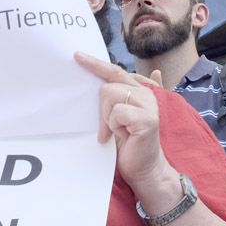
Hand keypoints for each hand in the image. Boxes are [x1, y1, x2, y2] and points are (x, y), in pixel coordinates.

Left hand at [75, 51, 169, 191]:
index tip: (77, 56)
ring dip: (107, 119)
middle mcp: (146, 94)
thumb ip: (117, 97)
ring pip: (110, 97)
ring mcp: (148, 106)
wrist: (145, 169)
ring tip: (119, 132)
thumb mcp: (119, 118)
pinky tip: (124, 136)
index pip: (115, 71)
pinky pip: (117, 113)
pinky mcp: (146, 119)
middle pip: (107, 86)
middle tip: (110, 127)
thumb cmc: (130, 144)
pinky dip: (114, 127)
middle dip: (102, 109)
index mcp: (139, 91)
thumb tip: (129, 77)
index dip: (95, 64)